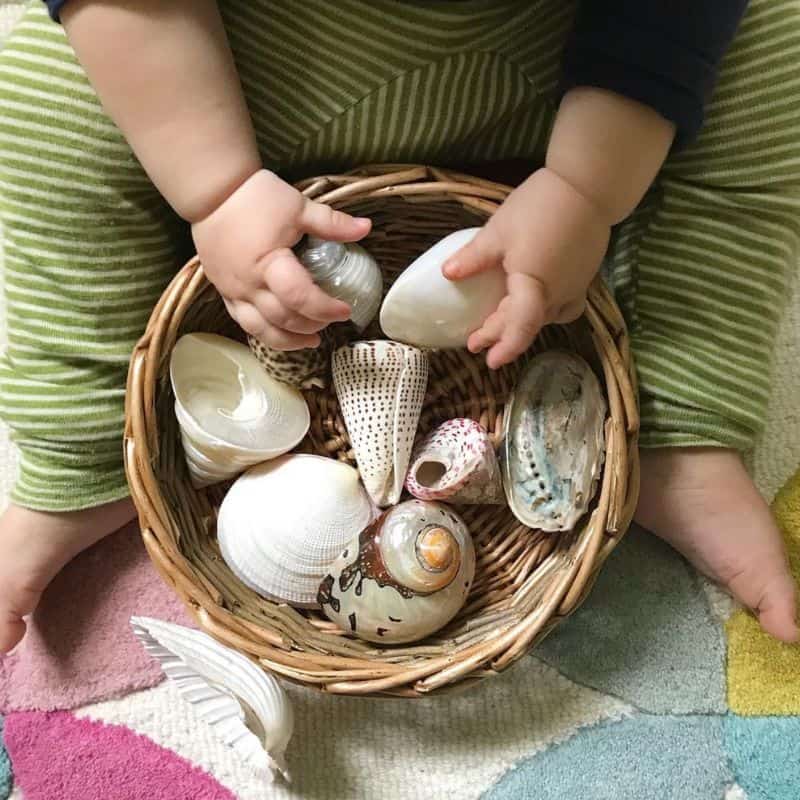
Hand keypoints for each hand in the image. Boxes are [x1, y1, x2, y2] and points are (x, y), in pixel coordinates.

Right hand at [191, 169, 371, 349]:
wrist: (211, 191)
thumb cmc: (256, 197)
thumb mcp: (298, 206)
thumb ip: (332, 223)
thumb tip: (366, 228)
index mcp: (270, 264)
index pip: (300, 297)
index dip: (325, 309)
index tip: (344, 311)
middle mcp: (249, 284)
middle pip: (282, 319)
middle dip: (310, 326)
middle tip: (330, 322)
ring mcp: (233, 291)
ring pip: (260, 329)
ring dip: (287, 340)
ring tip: (310, 342)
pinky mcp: (222, 291)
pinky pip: (243, 321)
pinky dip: (264, 332)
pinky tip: (280, 332)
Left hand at [442, 167, 609, 368]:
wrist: (589, 186)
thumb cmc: (541, 206)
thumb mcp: (499, 230)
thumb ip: (474, 256)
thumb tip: (447, 273)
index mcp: (533, 285)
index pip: (520, 326)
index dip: (503, 345)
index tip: (485, 357)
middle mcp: (558, 294)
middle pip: (529, 324)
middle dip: (503, 335)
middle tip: (478, 341)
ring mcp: (575, 287)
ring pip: (548, 318)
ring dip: (524, 324)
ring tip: (504, 322)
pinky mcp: (585, 278)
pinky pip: (564, 306)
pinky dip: (545, 312)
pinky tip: (533, 301)